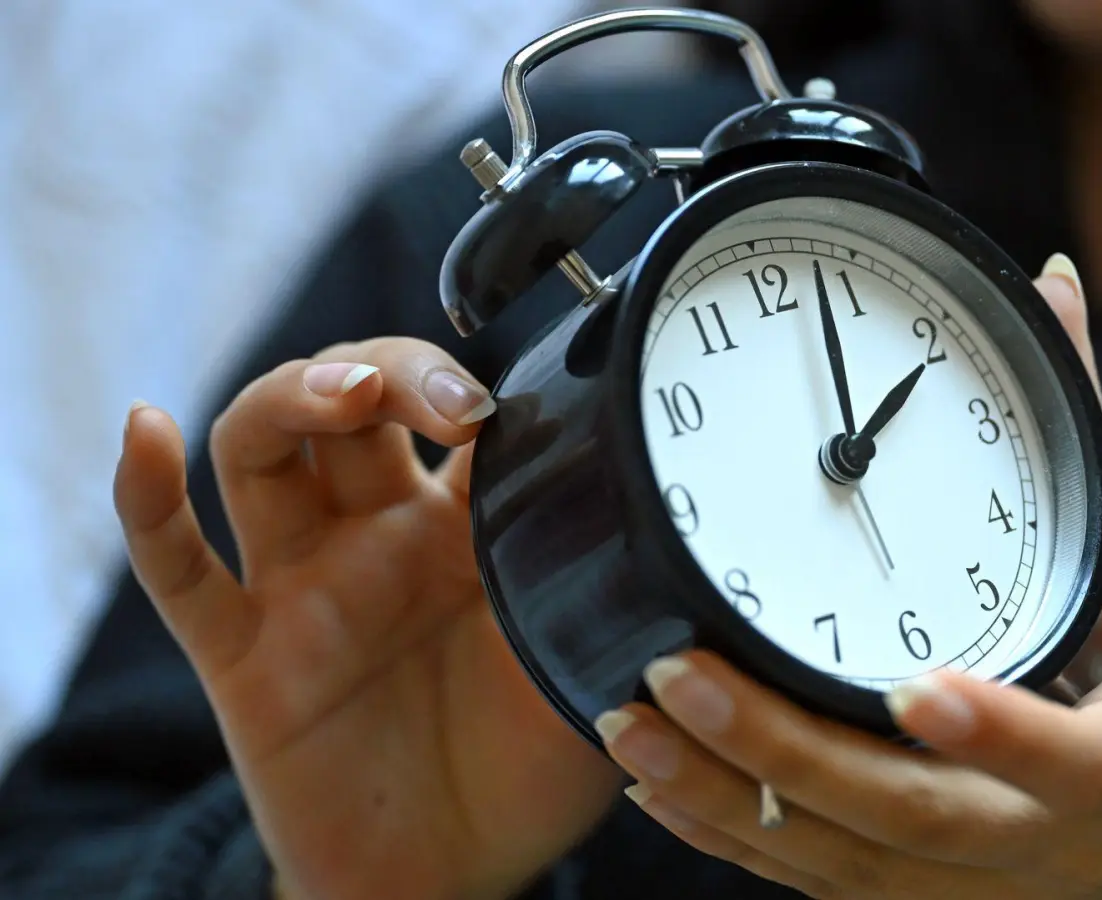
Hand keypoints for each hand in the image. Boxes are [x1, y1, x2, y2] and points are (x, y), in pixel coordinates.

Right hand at [114, 338, 620, 899]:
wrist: (452, 873)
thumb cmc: (527, 768)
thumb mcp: (593, 667)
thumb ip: (622, 598)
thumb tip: (689, 544)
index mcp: (467, 530)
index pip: (454, 415)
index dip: (478, 388)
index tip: (525, 401)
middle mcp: (378, 537)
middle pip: (352, 401)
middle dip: (394, 368)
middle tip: (452, 400)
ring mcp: (305, 585)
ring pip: (264, 450)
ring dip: (297, 395)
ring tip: (348, 391)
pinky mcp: (243, 652)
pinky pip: (179, 568)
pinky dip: (147, 499)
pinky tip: (146, 429)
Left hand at [592, 255, 1101, 898]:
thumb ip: (1084, 440)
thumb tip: (1058, 286)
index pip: (1077, 761)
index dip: (998, 733)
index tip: (916, 688)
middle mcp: (1051, 844)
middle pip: (918, 820)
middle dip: (793, 755)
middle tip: (683, 675)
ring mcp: (975, 888)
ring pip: (845, 864)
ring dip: (731, 797)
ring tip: (635, 725)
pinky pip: (813, 881)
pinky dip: (734, 835)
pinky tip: (660, 783)